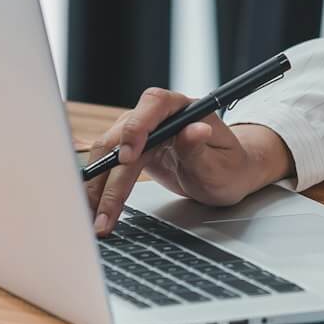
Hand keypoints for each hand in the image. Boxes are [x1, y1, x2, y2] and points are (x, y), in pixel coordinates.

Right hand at [83, 87, 295, 236]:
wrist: (225, 174)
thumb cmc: (229, 167)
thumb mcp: (221, 165)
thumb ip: (200, 149)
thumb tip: (194, 130)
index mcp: (184, 109)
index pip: (154, 104)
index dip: (137, 126)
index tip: (129, 156)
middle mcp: (158, 116)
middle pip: (122, 135)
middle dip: (110, 176)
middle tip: (105, 211)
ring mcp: (141, 133)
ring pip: (108, 153)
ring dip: (98, 187)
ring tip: (94, 220)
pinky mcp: (132, 151)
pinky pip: (108, 167)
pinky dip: (99, 189)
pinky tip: (94, 211)